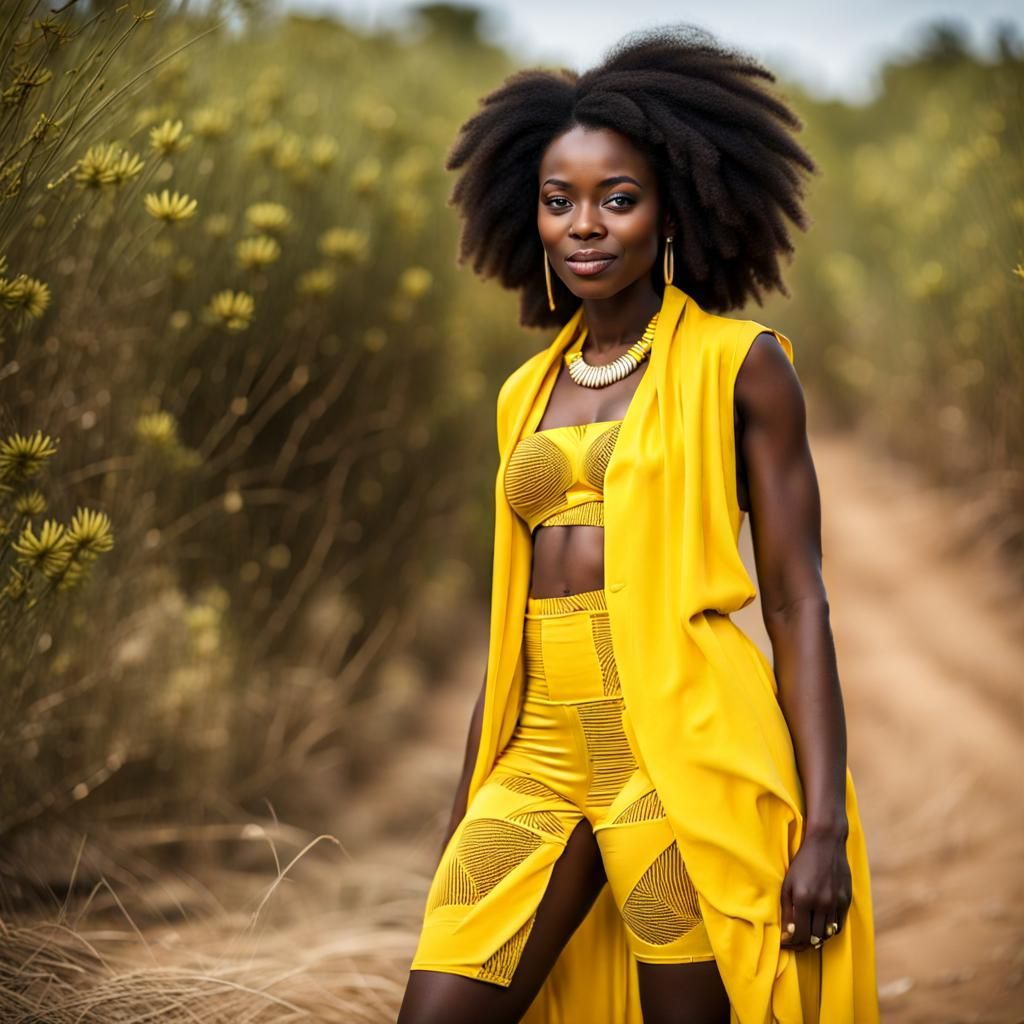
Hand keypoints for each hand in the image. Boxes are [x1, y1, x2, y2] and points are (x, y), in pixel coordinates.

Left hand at [780, 829, 850, 951]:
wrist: (826, 843)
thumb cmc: (802, 863)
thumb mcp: (788, 884)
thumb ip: (787, 910)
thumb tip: (786, 935)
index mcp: (803, 898)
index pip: (798, 934)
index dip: (791, 943)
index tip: (785, 944)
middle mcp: (821, 903)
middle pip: (814, 937)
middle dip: (802, 944)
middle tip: (795, 944)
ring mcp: (835, 902)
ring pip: (827, 934)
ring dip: (816, 940)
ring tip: (807, 938)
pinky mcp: (846, 899)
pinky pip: (838, 925)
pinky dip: (829, 931)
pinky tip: (821, 928)